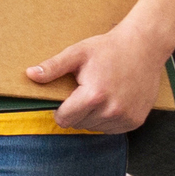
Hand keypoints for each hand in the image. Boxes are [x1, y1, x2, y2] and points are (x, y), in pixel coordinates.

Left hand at [30, 18, 174, 132]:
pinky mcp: (136, 121)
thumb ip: (53, 67)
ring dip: (92, 116)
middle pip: (79, 124)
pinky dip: (107, 118)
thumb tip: (30, 75)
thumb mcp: (77, 53)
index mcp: (94, 96)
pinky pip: (111, 129)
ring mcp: (126, 117)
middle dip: (77, 111)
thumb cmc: (108, 48)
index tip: (66, 97)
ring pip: (94, 128)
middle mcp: (112, 110)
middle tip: (86, 90)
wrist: (144, 47)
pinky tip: (112, 100)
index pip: (65, 119)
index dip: (60, 110)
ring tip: (100, 93)